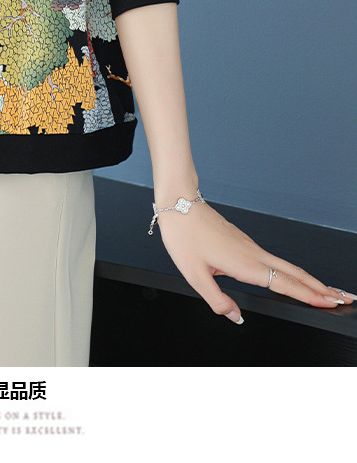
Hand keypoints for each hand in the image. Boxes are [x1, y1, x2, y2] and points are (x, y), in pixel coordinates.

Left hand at [155, 199, 355, 322]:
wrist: (178, 203)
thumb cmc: (184, 234)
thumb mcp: (193, 274)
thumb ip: (216, 300)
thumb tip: (236, 317)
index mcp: (244, 263)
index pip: (285, 284)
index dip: (309, 295)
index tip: (330, 302)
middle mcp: (252, 253)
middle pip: (295, 273)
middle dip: (321, 287)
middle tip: (344, 297)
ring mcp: (249, 246)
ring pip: (287, 266)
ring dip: (309, 279)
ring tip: (326, 291)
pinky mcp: (243, 242)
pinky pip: (275, 260)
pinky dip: (292, 271)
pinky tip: (292, 278)